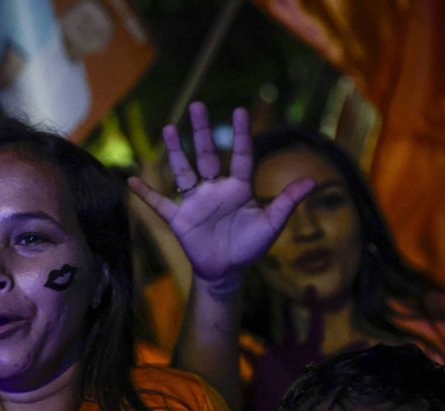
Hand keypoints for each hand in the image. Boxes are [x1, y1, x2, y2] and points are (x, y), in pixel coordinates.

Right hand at [129, 103, 313, 289]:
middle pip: (207, 155)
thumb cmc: (249, 246)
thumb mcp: (271, 223)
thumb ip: (287, 201)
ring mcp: (195, 202)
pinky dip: (145, 195)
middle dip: (202, 132)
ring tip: (167, 128)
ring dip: (175, 152)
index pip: (241, 156)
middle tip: (197, 105)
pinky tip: (131, 182)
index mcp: (239, 187)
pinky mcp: (179, 218)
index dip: (242, 134)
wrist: (226, 270)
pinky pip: (160, 204)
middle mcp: (215, 188)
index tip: (239, 110)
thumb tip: (314, 181)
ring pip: (183, 171)